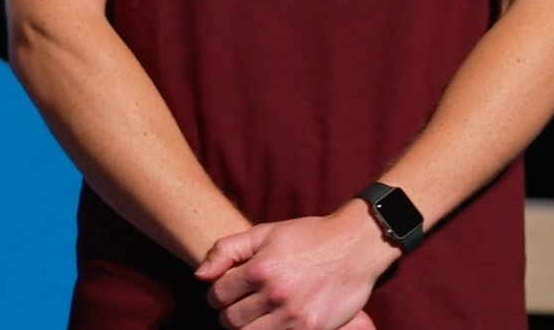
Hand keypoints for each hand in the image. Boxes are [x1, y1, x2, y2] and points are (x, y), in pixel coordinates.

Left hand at [195, 203, 399, 329]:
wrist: (354, 247)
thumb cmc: (307, 237)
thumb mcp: (264, 232)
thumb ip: (227, 250)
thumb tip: (199, 275)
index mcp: (260, 269)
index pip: (218, 295)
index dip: (217, 295)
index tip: (225, 293)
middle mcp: (275, 294)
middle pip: (231, 321)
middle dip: (228, 314)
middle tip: (237, 307)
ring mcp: (294, 315)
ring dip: (246, 327)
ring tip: (254, 316)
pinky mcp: (311, 329)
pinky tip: (272, 322)